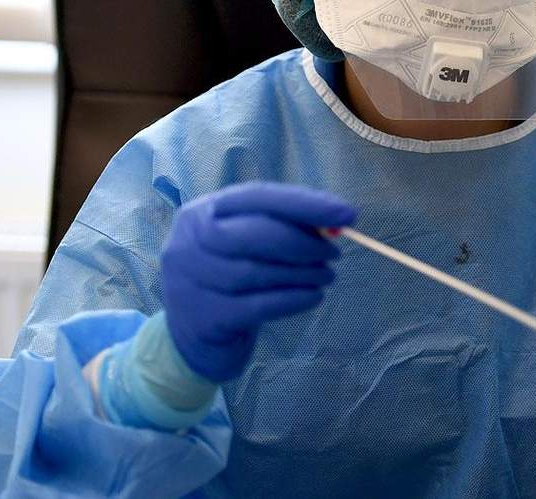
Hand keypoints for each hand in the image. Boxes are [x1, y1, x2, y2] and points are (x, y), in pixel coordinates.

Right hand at [161, 183, 355, 382]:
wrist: (192, 338)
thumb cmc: (229, 280)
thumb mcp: (244, 247)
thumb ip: (281, 228)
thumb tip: (336, 220)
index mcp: (201, 213)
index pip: (257, 197)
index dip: (305, 204)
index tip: (347, 214)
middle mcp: (188, 243)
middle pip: (255, 234)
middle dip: (305, 243)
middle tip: (334, 254)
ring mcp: (190, 282)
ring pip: (258, 272)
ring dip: (303, 274)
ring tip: (327, 276)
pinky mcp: (204, 318)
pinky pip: (259, 305)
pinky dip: (294, 299)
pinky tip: (314, 297)